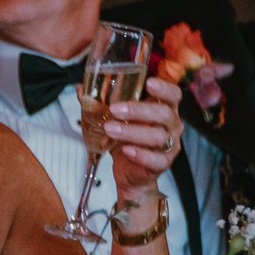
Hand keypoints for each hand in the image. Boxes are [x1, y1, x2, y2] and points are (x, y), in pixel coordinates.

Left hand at [102, 76, 182, 209]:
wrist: (128, 171)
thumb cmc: (125, 140)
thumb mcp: (113, 120)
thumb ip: (100, 103)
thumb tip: (81, 89)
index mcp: (162, 109)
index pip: (173, 95)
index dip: (164, 88)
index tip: (148, 83)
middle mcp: (171, 126)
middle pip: (164, 114)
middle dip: (138, 110)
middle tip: (115, 109)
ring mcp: (170, 145)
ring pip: (159, 136)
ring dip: (132, 132)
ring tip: (110, 129)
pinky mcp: (163, 163)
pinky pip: (157, 159)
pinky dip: (141, 154)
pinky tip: (126, 150)